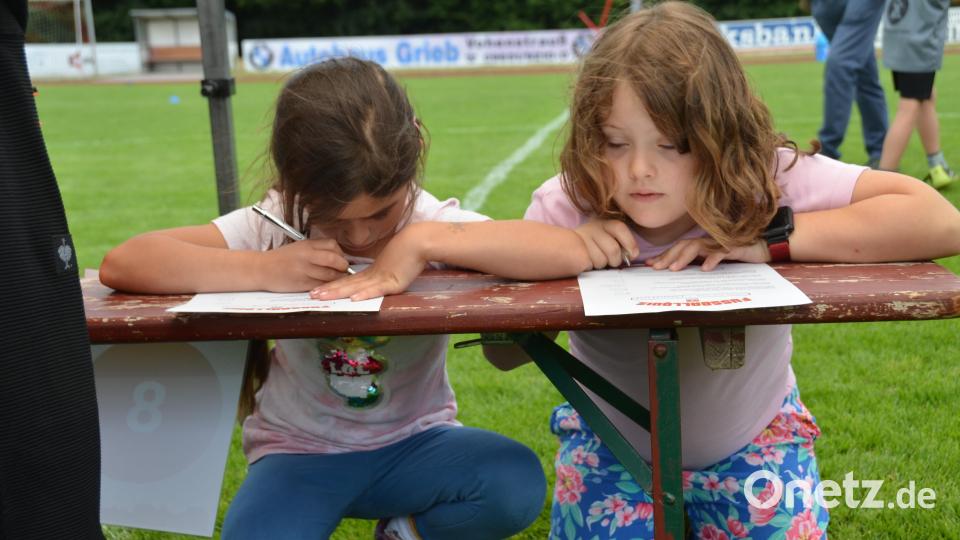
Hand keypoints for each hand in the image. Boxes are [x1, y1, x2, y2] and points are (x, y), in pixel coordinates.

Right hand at [258, 238, 350, 290]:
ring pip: (330, 275)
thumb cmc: (281, 259)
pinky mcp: (301, 284)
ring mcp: (304, 271)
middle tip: (344, 270)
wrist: (261, 269)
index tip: (340, 258)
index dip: (341, 253)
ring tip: (337, 279)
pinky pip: (321, 286)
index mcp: (307, 245)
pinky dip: (327, 287)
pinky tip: (327, 286)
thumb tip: (337, 256)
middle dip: (343, 266)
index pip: (333, 245)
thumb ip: (316, 250)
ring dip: (338, 278)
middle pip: (335, 260)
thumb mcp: (298, 247)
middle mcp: (307, 256)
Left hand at [310, 225, 429, 300]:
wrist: (418, 241)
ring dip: (338, 292)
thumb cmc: (407, 251)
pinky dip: (365, 294)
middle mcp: (373, 276)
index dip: (333, 286)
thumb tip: (377, 277)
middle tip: (311, 295)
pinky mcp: (393, 282)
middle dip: (328, 290)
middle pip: (347, 284)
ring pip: (356, 287)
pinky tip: (353, 298)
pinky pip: (377, 289)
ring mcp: (382, 278)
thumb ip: (383, 272)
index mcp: (372, 273)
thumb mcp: (391, 264)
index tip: (319, 290)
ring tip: (322, 296)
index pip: (348, 281)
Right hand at [574, 219, 638, 269]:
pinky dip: (593, 266)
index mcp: (604, 222)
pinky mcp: (576, 252)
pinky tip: (590, 261)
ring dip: (603, 264)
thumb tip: (633, 254)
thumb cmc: (595, 243)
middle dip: (616, 260)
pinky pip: (591, 265)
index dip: (629, 243)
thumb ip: (623, 243)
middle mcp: (593, 228)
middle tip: (613, 261)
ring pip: (602, 260)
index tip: (633, 254)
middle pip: (613, 249)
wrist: (567, 244)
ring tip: (598, 259)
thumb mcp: (609, 236)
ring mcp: (583, 239)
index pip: (619, 228)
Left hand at [645, 237, 768, 270]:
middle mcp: (708, 242)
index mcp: (702, 245)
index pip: (679, 249)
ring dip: (685, 257)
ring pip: (698, 247)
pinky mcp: (733, 247)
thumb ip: (699, 263)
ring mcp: (719, 243)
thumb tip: (680, 272)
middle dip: (668, 257)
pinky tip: (705, 268)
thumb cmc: (736, 256)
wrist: (762, 248)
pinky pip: (721, 252)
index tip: (650, 265)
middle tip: (656, 268)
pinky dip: (712, 259)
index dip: (664, 256)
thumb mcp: (714, 261)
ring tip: (674, 269)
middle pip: (683, 246)